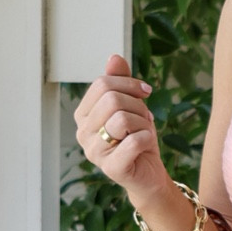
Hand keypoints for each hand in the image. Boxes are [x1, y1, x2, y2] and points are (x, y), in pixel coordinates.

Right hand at [75, 54, 161, 192]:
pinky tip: (147, 143)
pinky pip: (133, 142)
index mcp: (83, 114)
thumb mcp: (131, 105)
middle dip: (137, 104)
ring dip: (143, 122)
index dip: (128, 83)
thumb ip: (120, 81)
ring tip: (145, 130)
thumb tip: (114, 57)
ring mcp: (94, 152)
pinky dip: (147, 138)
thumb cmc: (137, 138)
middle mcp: (83, 133)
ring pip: (121, 119)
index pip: (102, 84)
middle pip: (111, 99)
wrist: (148, 173)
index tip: (145, 91)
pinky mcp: (111, 168)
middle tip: (145, 116)